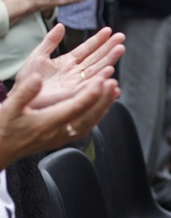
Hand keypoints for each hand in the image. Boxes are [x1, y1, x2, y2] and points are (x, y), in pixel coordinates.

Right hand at [0, 72, 119, 169]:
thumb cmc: (2, 129)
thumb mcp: (8, 109)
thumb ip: (23, 94)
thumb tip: (36, 79)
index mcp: (45, 124)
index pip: (74, 109)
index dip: (89, 95)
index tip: (101, 81)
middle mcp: (57, 133)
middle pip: (87, 116)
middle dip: (102, 100)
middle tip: (113, 83)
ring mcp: (61, 138)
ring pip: (89, 122)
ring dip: (103, 106)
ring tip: (114, 91)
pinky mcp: (62, 138)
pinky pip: (85, 126)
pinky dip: (97, 114)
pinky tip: (104, 104)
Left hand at [14, 24, 124, 108]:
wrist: (22, 97)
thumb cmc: (28, 80)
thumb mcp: (38, 56)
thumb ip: (50, 41)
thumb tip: (61, 25)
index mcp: (68, 62)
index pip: (86, 49)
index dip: (97, 40)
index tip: (108, 30)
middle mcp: (76, 72)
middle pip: (96, 58)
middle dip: (109, 47)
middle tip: (121, 36)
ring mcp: (77, 83)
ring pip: (97, 69)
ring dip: (110, 59)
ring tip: (120, 48)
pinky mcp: (74, 94)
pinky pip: (90, 85)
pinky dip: (101, 78)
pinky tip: (110, 70)